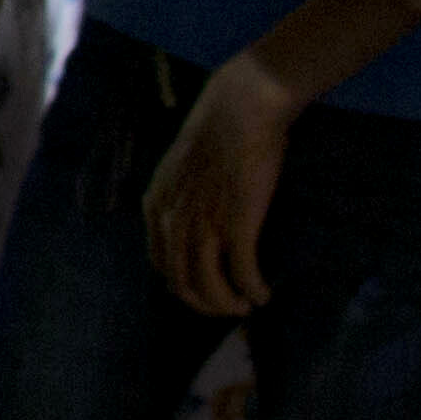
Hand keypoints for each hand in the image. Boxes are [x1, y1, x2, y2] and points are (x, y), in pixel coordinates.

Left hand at [143, 53, 301, 317]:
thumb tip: (194, 219)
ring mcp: (203, 226)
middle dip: (206, 303)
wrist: (238, 110)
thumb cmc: (216, 131)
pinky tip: (264, 294)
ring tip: (247, 305)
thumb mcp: (180, 167)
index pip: (161, 264)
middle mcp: (172, 222)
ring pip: (209, 286)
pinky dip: (253, 289)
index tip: (203, 291)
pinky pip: (242, 273)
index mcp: (156, 207)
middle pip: (182, 283)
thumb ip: (181, 196)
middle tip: (229, 308)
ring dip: (229, 304)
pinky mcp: (236, 226)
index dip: (182, 285)